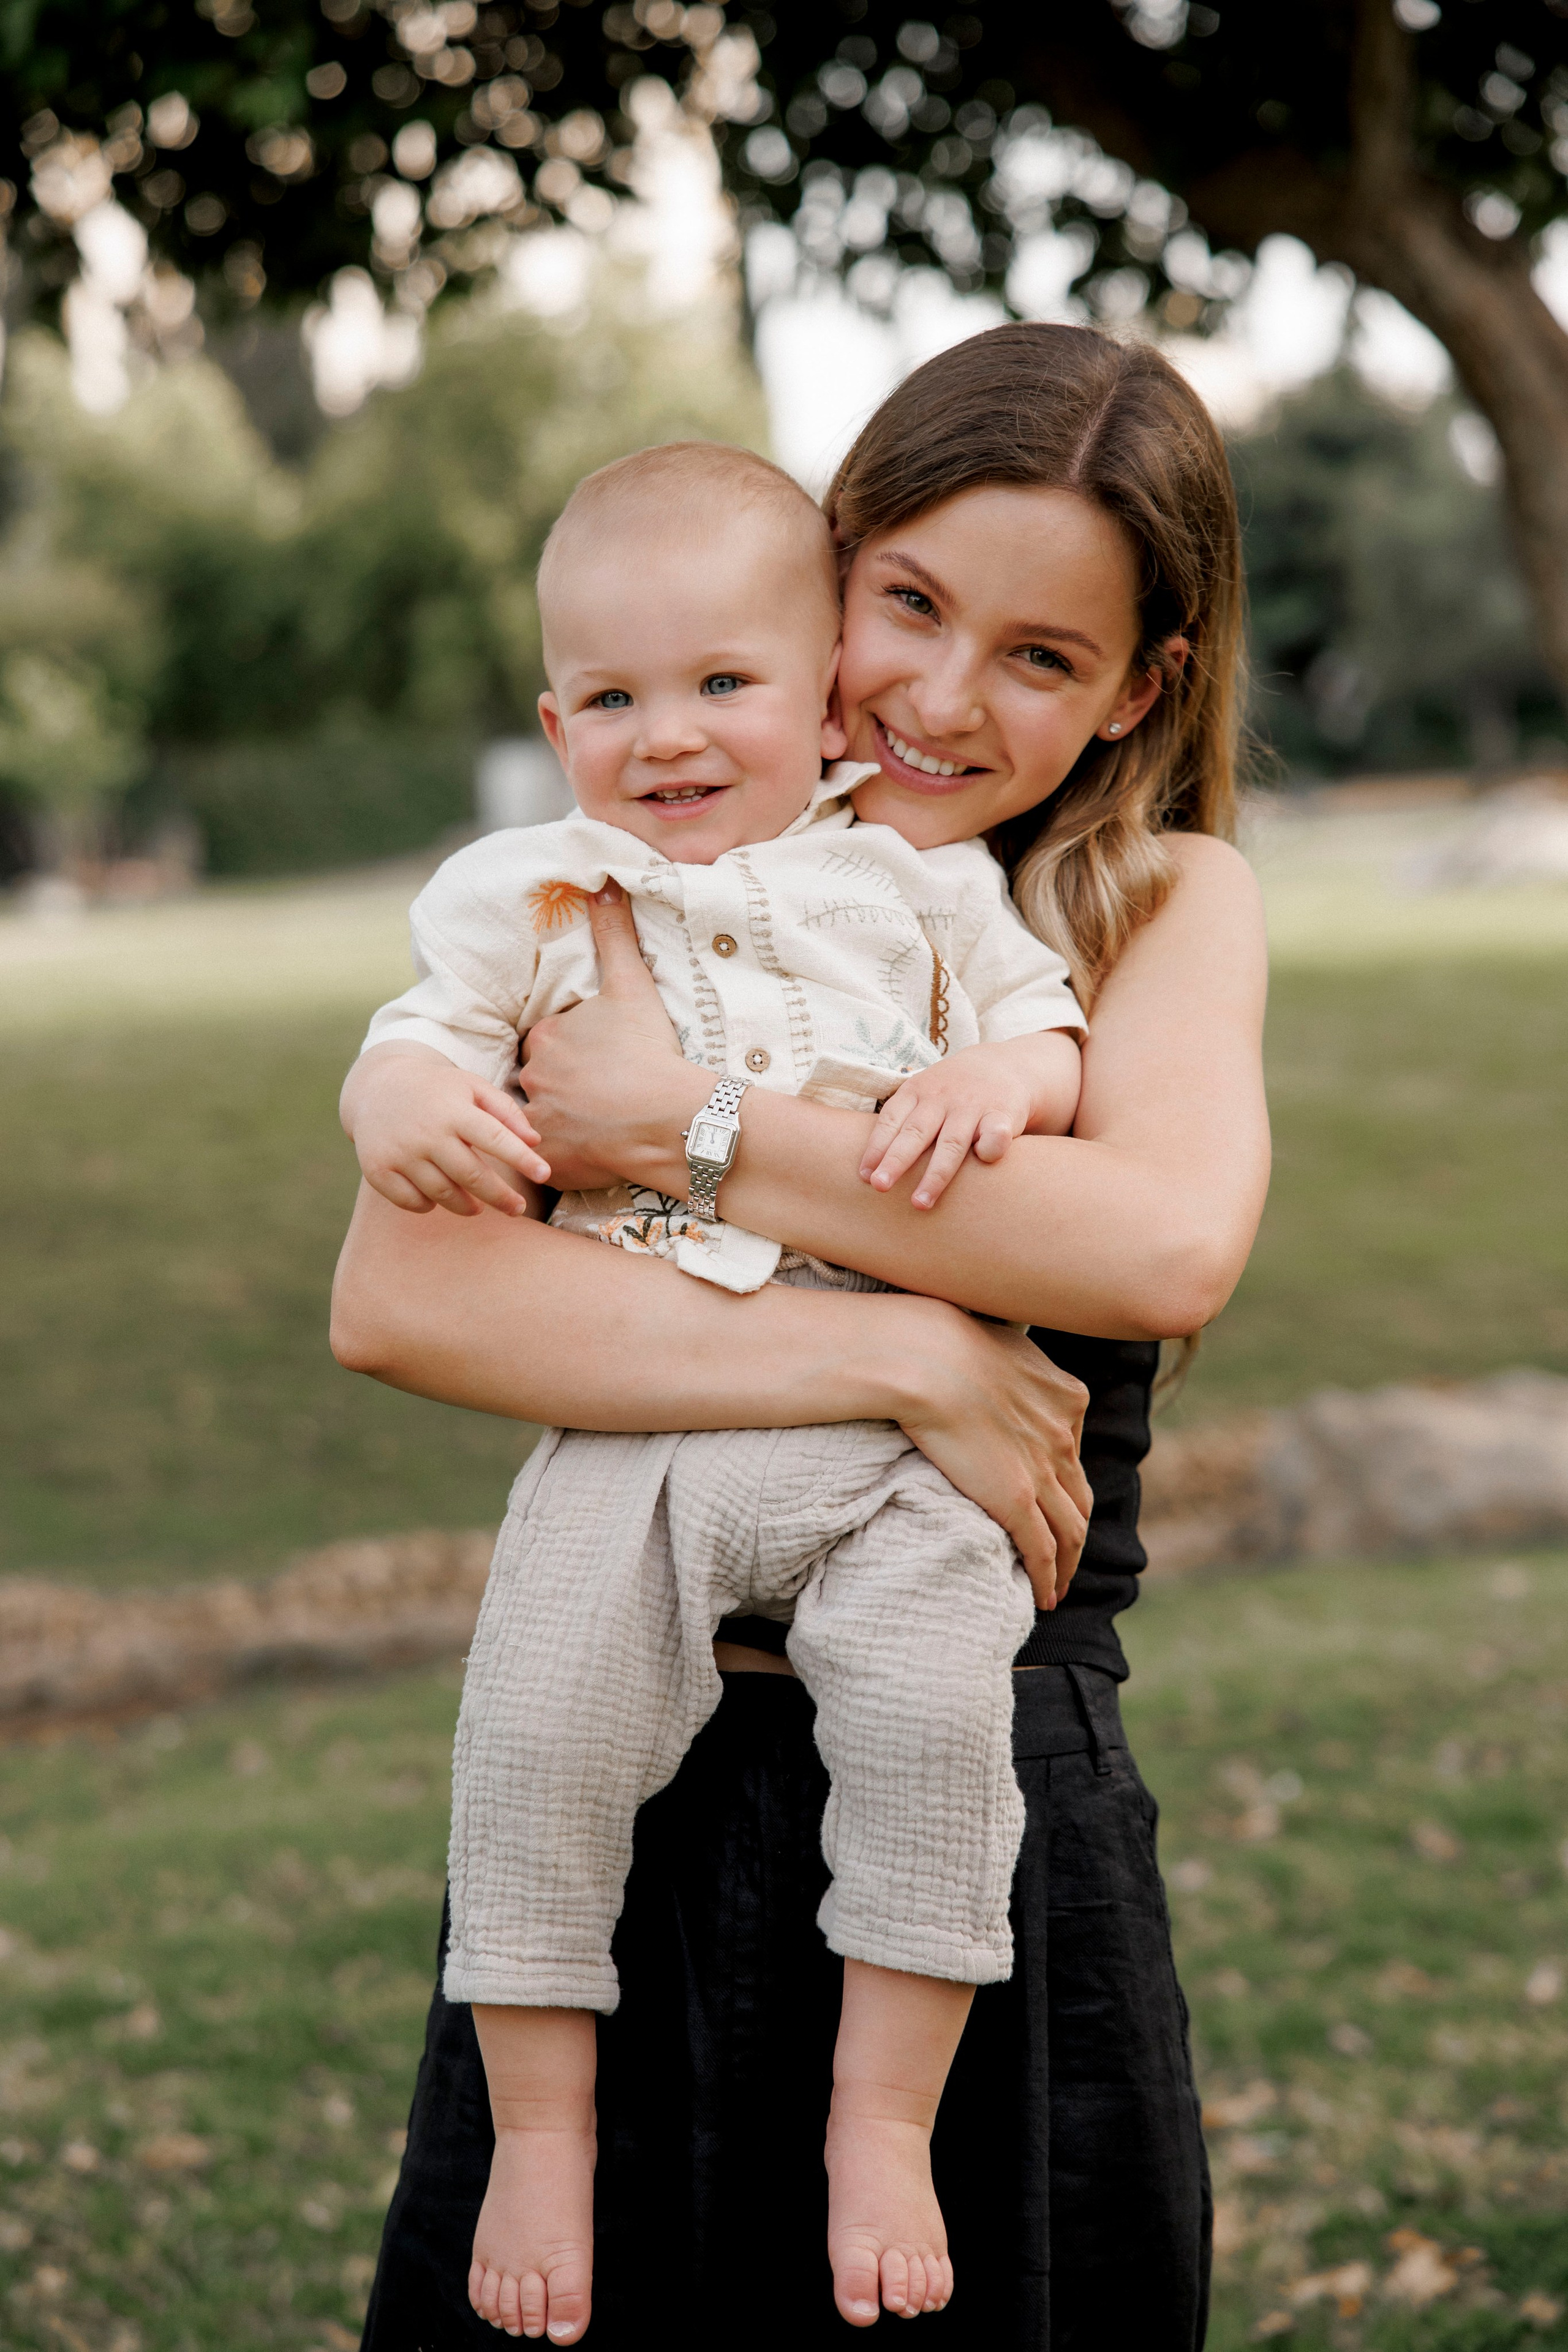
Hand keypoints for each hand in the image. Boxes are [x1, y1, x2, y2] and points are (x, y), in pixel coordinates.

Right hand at [342, 1044, 548, 1217]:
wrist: (377, 1087)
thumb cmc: (437, 1090)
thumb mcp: (472, 1087)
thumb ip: (506, 1112)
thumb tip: (535, 1142)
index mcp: (454, 1110)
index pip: (495, 1138)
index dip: (522, 1159)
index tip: (545, 1174)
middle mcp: (427, 1133)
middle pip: (472, 1176)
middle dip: (500, 1197)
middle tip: (518, 1208)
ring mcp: (400, 1153)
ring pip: (443, 1194)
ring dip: (466, 1206)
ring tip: (478, 1206)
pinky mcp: (378, 1170)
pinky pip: (413, 1202)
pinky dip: (429, 1205)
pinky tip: (438, 1197)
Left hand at [521, 885, 708, 1192]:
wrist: (670, 1116)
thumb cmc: (650, 1050)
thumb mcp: (632, 986)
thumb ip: (614, 935)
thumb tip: (603, 884)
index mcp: (545, 1037)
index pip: (545, 1043)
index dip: (571, 1051)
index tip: (599, 1061)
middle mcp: (533, 1077)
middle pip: (539, 1081)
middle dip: (561, 1086)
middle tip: (600, 1095)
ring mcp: (539, 1121)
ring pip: (538, 1118)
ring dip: (559, 1120)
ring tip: (594, 1125)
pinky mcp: (550, 1159)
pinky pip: (545, 1157)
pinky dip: (561, 1156)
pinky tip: (589, 1152)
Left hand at [860, 1045, 1037, 1210]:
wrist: (1005, 1066)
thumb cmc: (951, 1093)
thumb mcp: (923, 1094)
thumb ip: (901, 1123)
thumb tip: (867, 1170)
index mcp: (916, 1091)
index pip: (891, 1120)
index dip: (876, 1147)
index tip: (864, 1176)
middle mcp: (942, 1098)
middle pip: (916, 1133)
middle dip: (896, 1161)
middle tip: (879, 1187)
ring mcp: (972, 1106)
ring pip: (951, 1144)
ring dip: (935, 1175)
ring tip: (920, 1203)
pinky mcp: (1003, 1115)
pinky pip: (994, 1135)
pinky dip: (988, 1149)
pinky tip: (982, 1163)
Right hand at [886, 1298, 1091, 1607]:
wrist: (926, 1356)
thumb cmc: (943, 1340)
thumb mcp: (997, 1342)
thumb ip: (1010, 1364)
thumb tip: (996, 1362)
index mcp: (1067, 1397)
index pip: (1074, 1451)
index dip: (1066, 1482)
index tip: (1052, 1500)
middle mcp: (1065, 1436)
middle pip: (1080, 1498)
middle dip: (1076, 1530)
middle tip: (1065, 1555)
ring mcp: (1043, 1471)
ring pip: (1071, 1531)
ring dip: (1068, 1564)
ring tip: (1057, 1585)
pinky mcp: (1016, 1500)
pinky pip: (1042, 1551)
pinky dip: (1048, 1578)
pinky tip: (1044, 1596)